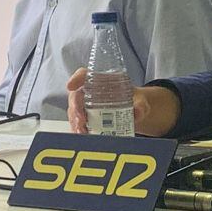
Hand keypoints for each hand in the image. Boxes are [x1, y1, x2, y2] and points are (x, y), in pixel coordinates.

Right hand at [64, 68, 179, 135]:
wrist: (133, 111)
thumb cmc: (134, 100)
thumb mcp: (140, 100)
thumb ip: (141, 105)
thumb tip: (138, 112)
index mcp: (100, 80)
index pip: (85, 74)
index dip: (76, 79)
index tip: (70, 86)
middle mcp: (89, 91)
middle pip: (76, 96)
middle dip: (75, 108)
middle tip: (81, 120)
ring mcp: (85, 105)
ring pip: (74, 111)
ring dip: (75, 122)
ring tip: (81, 132)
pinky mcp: (86, 118)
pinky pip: (77, 123)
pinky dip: (78, 130)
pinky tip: (82, 136)